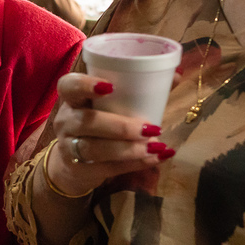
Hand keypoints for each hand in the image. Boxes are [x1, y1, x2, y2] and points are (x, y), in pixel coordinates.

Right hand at [44, 73, 173, 197]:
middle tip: (152, 128)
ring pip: (95, 148)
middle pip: (87, 122)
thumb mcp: (110, 107)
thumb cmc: (99, 126)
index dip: (85, 85)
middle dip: (121, 126)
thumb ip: (140, 91)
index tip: (109, 87)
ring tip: (156, 147)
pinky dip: (133, 164)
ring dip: (129, 149)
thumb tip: (178, 74)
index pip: (68, 86)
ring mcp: (68, 147)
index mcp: (73, 99)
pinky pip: (106, 168)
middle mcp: (66, 121)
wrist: (74, 165)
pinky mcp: (78, 170)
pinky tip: (154, 160)